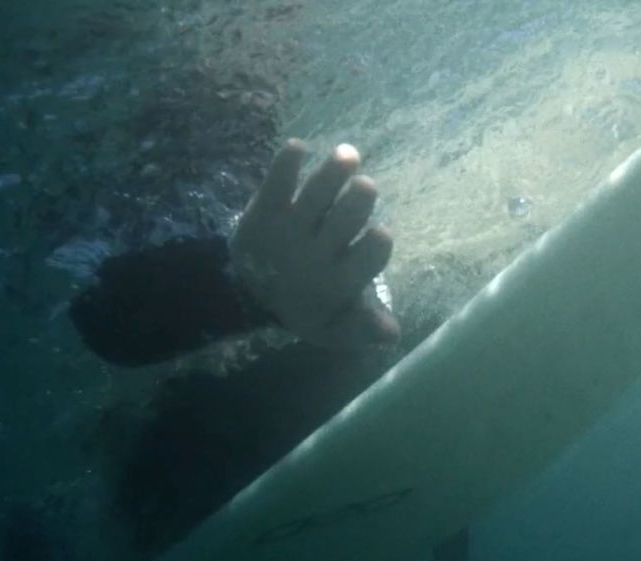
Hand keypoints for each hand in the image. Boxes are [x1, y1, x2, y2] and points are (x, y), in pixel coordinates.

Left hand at [229, 139, 399, 347]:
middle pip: (341, 223)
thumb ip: (363, 328)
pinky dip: (286, 163)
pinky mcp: (264, 211)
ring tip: (348, 155)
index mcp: (338, 282)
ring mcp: (288, 230)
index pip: (363, 263)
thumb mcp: (334, 327)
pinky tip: (300, 147)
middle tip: (365, 186)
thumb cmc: (308, 305)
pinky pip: (276, 183)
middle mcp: (314, 253)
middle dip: (355, 202)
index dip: (374, 249)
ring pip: (314, 197)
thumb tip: (393, 334)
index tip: (382, 232)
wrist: (247, 294)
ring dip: (332, 174)